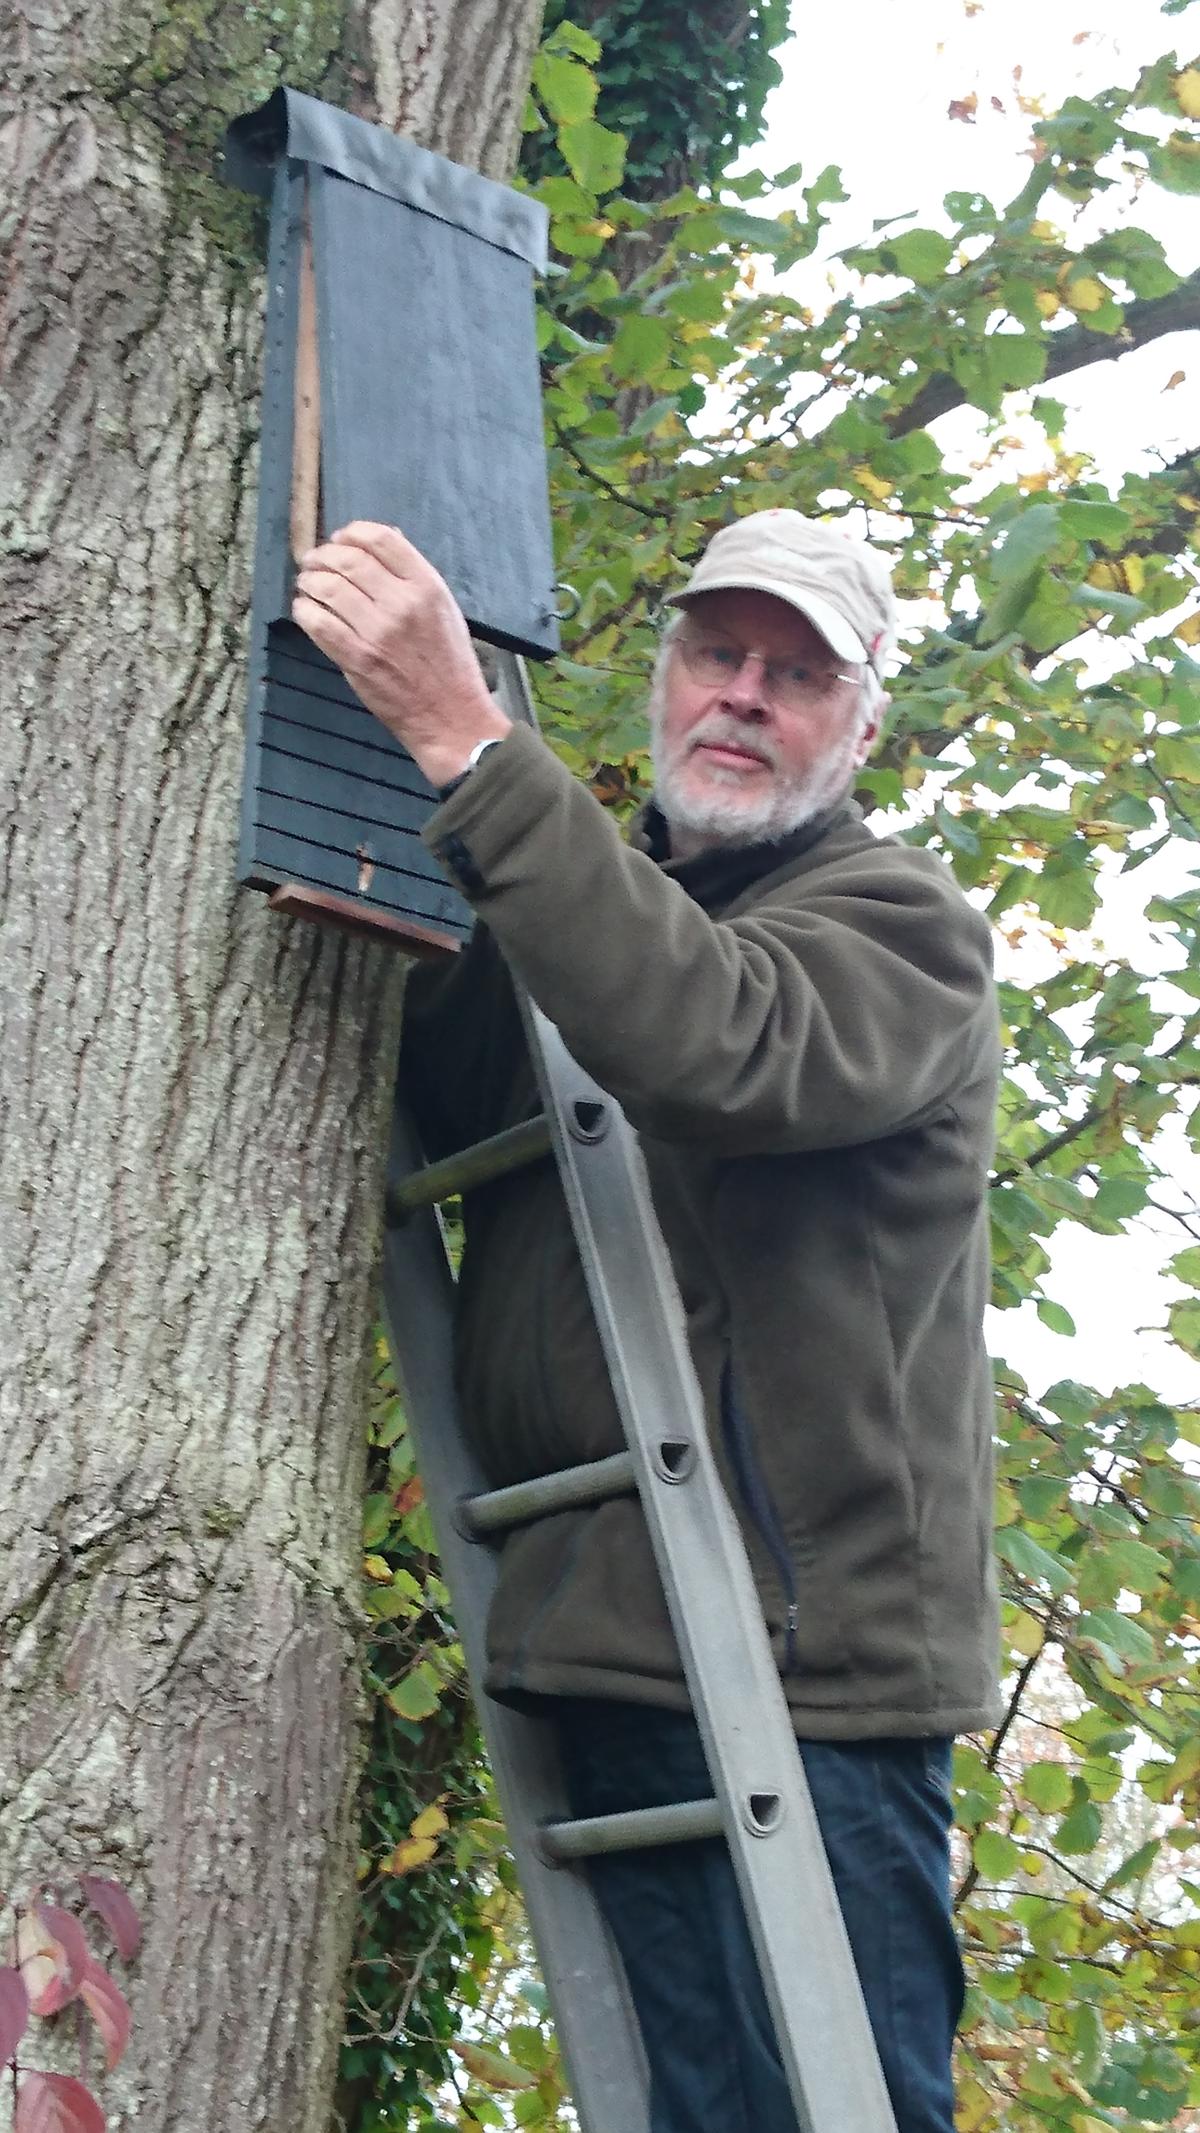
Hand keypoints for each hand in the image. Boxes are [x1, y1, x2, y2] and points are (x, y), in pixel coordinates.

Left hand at [291, 522, 511, 787]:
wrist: (451, 716)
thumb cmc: (450, 664)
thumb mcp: (445, 609)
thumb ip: (414, 575)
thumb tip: (386, 540)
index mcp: (427, 586)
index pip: (381, 539)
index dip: (352, 533)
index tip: (340, 540)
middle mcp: (402, 603)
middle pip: (349, 560)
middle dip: (323, 556)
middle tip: (313, 561)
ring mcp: (377, 631)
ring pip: (327, 588)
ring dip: (309, 581)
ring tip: (306, 584)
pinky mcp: (357, 658)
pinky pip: (317, 623)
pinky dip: (304, 610)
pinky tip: (305, 610)